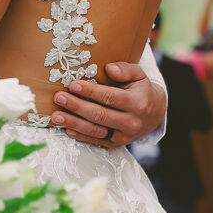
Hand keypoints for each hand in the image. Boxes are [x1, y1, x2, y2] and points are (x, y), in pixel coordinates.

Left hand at [50, 62, 166, 147]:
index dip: (91, 91)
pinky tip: (67, 129)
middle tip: (59, 98)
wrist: (155, 114)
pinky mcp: (116, 144)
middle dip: (77, 106)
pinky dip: (81, 136)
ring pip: (96, 131)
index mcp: (137, 103)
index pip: (110, 97)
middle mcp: (131, 122)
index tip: (73, 84)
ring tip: (56, 116)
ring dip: (74, 123)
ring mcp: (124, 136)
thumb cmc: (142, 90)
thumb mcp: (139, 75)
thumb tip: (109, 68)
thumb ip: (126, 69)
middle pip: (100, 115)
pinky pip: (97, 141)